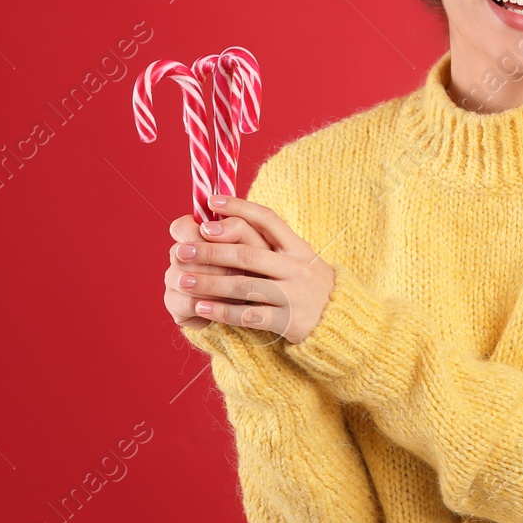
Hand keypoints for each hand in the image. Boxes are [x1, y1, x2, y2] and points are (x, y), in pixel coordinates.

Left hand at [163, 194, 335, 344]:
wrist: (340, 320)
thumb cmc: (308, 283)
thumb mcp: (299, 257)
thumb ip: (270, 243)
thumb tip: (226, 221)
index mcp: (298, 247)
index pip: (267, 219)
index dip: (239, 207)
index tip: (212, 201)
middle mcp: (296, 268)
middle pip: (247, 254)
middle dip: (211, 251)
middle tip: (181, 250)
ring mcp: (292, 295)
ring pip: (244, 286)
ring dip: (210, 283)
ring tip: (182, 280)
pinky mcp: (288, 321)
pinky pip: (249, 316)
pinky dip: (223, 312)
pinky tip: (201, 308)